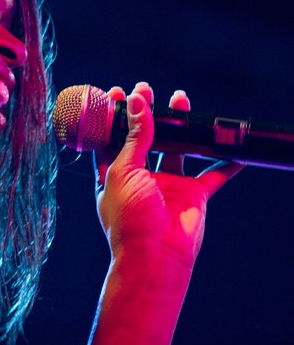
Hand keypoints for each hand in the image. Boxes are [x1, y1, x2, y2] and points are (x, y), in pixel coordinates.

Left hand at [94, 82, 243, 267]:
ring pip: (177, 148)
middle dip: (147, 114)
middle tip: (148, 88)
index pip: (111, 137)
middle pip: (144, 139)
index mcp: (112, 173)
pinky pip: (213, 175)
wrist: (155, 256)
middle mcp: (139, 177)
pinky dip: (225, 163)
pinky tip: (234, 148)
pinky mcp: (193, 195)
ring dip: (182, 127)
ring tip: (182, 100)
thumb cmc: (129, 216)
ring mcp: (167, 185)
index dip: (113, 116)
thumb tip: (136, 102)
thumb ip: (134, 137)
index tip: (117, 91)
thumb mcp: (124, 170)